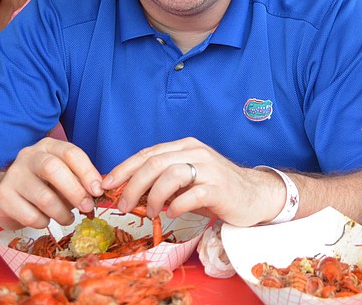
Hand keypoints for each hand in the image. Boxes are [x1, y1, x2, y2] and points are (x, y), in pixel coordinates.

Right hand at [0, 137, 101, 230]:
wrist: (6, 197)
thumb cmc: (44, 186)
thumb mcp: (64, 177)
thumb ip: (80, 181)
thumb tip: (98, 192)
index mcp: (49, 147)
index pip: (71, 153)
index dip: (87, 172)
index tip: (98, 190)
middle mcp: (28, 156)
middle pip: (53, 169)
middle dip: (75, 191)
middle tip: (87, 207)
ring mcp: (12, 176)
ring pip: (43, 197)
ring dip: (61, 213)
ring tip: (68, 218)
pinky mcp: (2, 198)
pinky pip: (29, 215)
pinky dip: (43, 222)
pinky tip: (45, 220)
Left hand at [101, 137, 282, 225]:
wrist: (255, 195)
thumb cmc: (216, 189)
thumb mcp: (186, 179)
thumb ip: (161, 180)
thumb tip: (125, 191)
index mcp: (186, 146)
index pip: (148, 153)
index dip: (123, 169)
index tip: (106, 185)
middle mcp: (197, 152)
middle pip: (155, 163)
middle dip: (132, 186)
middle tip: (123, 206)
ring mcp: (209, 169)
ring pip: (170, 176)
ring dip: (153, 197)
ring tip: (151, 212)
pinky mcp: (219, 188)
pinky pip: (190, 196)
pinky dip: (176, 207)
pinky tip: (173, 214)